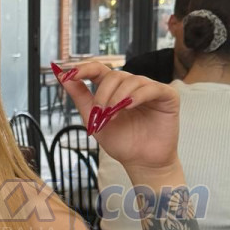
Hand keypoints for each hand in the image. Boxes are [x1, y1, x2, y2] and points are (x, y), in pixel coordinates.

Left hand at [51, 60, 179, 173]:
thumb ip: (79, 96)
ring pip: (131, 80)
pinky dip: (138, 96)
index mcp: (114, 89)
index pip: (99, 69)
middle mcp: (132, 85)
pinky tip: (128, 106)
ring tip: (112, 116)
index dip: (84, 68)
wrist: (141, 161)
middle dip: (103, 94)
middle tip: (100, 114)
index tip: (69, 73)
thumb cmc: (120, 141)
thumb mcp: (93, 119)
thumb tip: (62, 75)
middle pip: (114, 75)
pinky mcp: (167, 96)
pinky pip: (152, 88)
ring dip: (117, 98)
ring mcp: (150, 89)